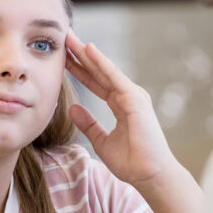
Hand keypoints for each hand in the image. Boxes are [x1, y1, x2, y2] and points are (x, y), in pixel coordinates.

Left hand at [65, 31, 175, 185]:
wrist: (150, 175)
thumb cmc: (132, 162)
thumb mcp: (102, 141)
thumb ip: (89, 124)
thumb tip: (72, 109)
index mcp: (121, 106)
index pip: (96, 83)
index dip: (80, 70)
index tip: (63, 58)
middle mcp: (128, 97)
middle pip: (99, 72)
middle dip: (81, 55)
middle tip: (64, 37)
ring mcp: (133, 96)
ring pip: (105, 70)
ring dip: (87, 54)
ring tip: (70, 38)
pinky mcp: (135, 99)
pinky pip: (114, 77)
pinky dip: (101, 63)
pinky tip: (89, 50)